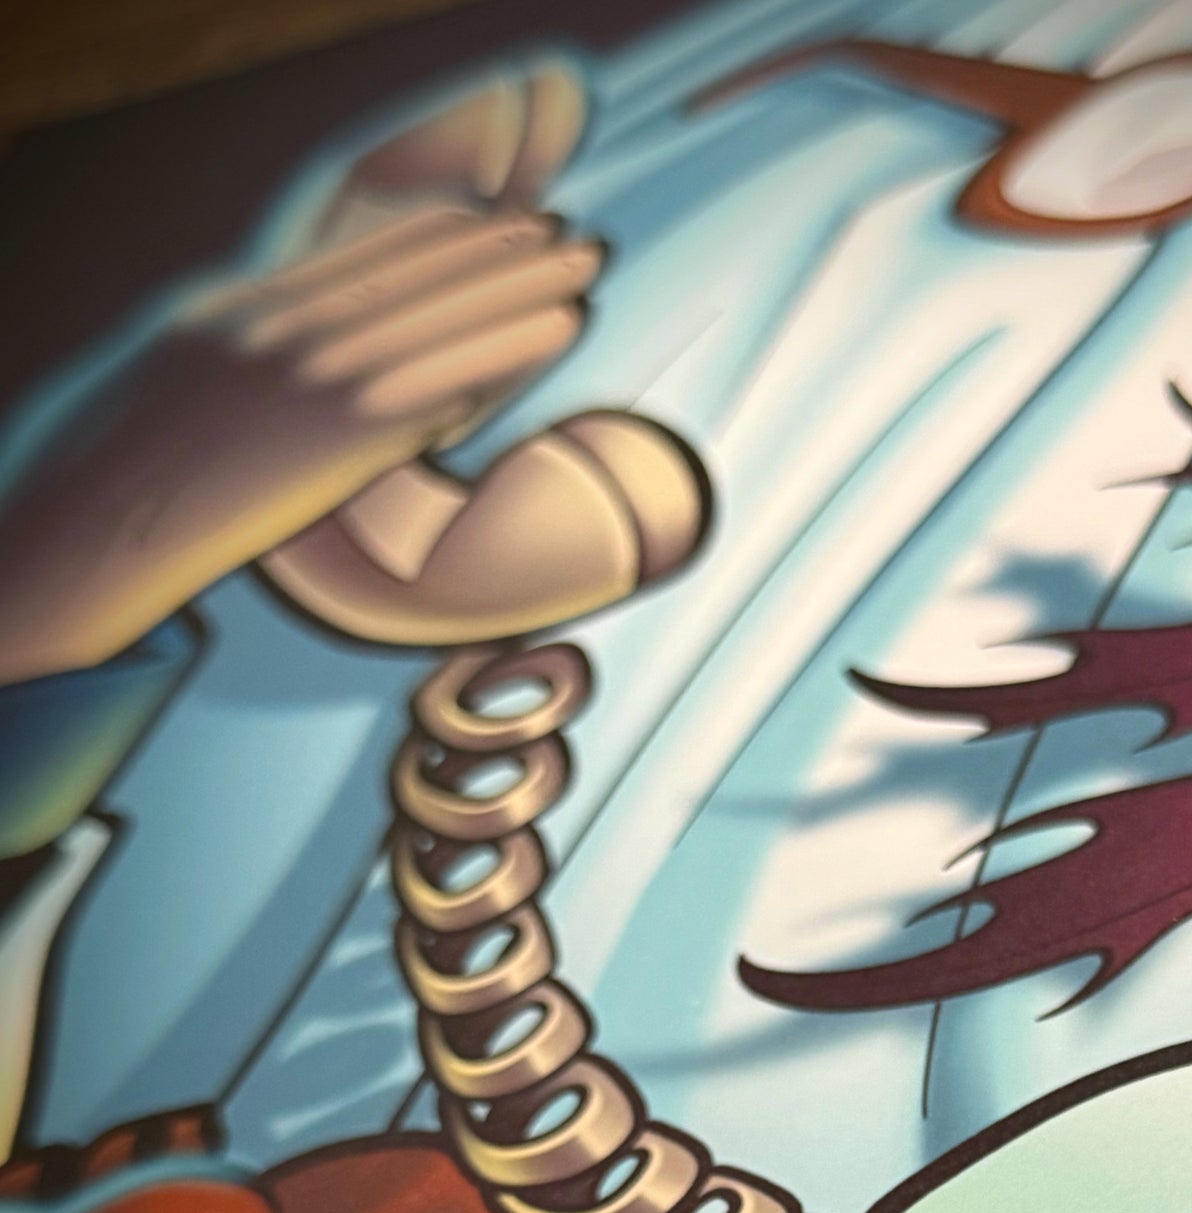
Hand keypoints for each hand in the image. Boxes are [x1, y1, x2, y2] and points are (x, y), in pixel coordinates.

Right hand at [0, 202, 600, 683]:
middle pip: (417, 276)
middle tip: (570, 236)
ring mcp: (314, 374)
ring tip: (583, 265)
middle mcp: (287, 326)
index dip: (447, 236)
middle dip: (500, 252)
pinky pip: (446, 377)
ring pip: (443, 316)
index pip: (366, 258)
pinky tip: (558, 326)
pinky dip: (508, 345)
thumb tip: (325, 351)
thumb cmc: (151, 468)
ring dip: (522, 286)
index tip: (503, 223)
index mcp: (248, 308)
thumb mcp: (200, 376)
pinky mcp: (343, 429)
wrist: (111, 512)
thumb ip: (264, 350)